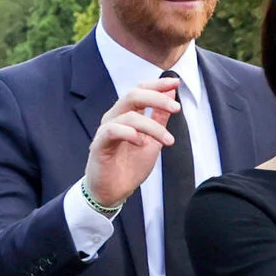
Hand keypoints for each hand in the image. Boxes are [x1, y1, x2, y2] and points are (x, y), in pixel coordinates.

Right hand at [84, 80, 179, 209]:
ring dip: (152, 126)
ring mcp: (106, 130)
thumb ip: (160, 117)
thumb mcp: (153, 140)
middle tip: (176, 109)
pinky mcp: (99, 144)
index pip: (140, 90)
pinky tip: (141, 143)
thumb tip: (171, 93)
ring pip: (129, 115)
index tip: (176, 82)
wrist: (114, 192)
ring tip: (168, 140)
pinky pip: (113, 131)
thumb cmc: (130, 167)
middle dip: (157, 99)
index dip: (157, 84)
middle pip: (133, 95)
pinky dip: (130, 133)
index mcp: (127, 114)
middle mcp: (115, 117)